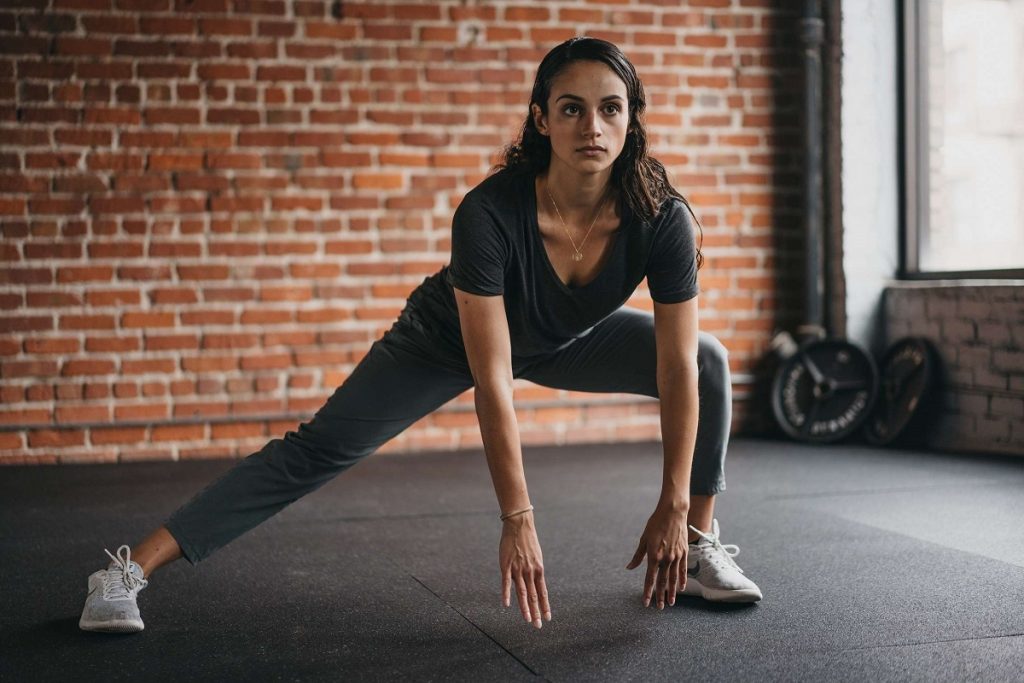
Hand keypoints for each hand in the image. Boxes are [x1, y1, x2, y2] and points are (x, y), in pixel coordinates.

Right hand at [499, 512, 550, 628]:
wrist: (519, 525)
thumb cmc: (527, 540)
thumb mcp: (536, 556)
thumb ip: (534, 570)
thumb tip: (535, 582)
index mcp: (538, 570)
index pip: (543, 592)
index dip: (545, 606)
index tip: (548, 618)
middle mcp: (530, 571)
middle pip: (534, 596)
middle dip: (536, 612)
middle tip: (538, 626)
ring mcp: (518, 569)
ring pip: (522, 592)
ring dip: (525, 608)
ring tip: (528, 620)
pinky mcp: (506, 565)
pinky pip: (506, 582)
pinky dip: (506, 594)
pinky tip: (506, 605)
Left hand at [626, 504, 688, 608]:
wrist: (673, 512)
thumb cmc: (655, 524)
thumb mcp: (643, 539)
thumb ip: (638, 556)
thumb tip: (629, 567)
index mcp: (653, 555)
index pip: (650, 579)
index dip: (648, 592)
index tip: (646, 602)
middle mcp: (666, 558)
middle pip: (662, 582)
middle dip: (660, 596)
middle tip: (659, 608)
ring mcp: (676, 556)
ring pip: (673, 579)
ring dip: (671, 592)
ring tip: (670, 603)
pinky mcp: (684, 553)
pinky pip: (683, 570)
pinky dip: (682, 580)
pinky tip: (681, 589)